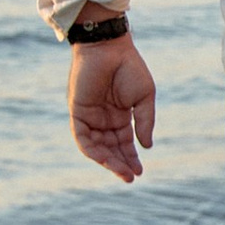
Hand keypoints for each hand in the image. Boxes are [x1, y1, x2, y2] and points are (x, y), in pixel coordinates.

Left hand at [69, 35, 157, 179]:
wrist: (109, 47)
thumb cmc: (129, 67)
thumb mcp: (144, 97)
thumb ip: (144, 121)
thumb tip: (146, 146)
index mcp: (120, 115)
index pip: (124, 143)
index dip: (131, 158)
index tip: (140, 172)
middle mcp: (103, 119)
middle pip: (111, 148)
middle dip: (120, 163)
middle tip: (131, 176)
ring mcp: (89, 116)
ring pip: (96, 147)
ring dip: (107, 161)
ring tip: (121, 172)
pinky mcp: (77, 112)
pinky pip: (82, 137)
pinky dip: (91, 149)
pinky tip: (104, 159)